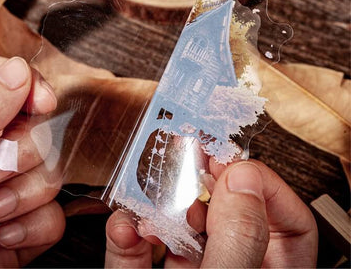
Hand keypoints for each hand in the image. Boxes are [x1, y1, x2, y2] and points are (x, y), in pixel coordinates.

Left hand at [0, 54, 64, 266]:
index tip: (42, 103)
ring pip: (48, 168)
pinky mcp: (17, 228)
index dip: (22, 83)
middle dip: (22, 151)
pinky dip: (33, 226)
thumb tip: (19, 70)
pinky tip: (1, 238)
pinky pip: (53, 213)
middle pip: (30, 124)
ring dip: (26, 193)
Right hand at [105, 160, 317, 267]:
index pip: (289, 221)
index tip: (228, 162)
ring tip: (150, 191)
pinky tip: (123, 228)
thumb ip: (238, 238)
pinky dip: (126, 240)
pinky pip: (140, 257)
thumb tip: (239, 179)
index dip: (260, 182)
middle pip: (228, 215)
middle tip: (188, 154)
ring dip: (158, 208)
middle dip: (203, 182)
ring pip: (181, 232)